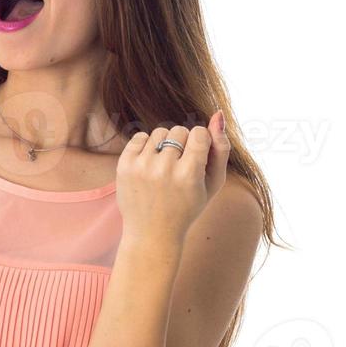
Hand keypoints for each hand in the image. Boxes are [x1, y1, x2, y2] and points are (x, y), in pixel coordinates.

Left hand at [115, 111, 230, 244]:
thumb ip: (221, 148)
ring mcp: (141, 167)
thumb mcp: (213, 183)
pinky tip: (150, 164)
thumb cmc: (189, 206)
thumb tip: (218, 114)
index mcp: (189, 175)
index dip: (200, 142)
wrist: (152, 232)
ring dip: (165, 144)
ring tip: (165, 166)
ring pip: (160, 132)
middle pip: (179, 130)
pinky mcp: (124, 166)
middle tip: (180, 166)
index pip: (199, 133)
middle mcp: (164, 169)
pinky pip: (140, 136)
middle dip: (183, 144)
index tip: (197, 158)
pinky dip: (147, 146)